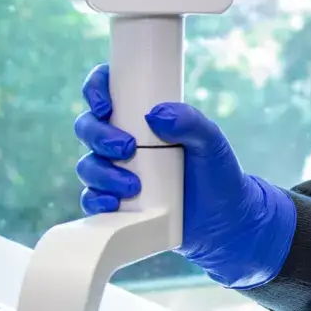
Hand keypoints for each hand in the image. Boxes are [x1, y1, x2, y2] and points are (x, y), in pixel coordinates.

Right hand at [73, 64, 296, 289]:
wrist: (223, 220)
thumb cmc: (217, 172)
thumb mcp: (211, 142)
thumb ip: (190, 121)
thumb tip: (155, 115)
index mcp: (142, 118)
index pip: (108, 90)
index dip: (95, 89)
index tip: (105, 106)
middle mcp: (123, 141)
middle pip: (88, 128)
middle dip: (99, 136)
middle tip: (127, 148)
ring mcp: (116, 172)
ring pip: (87, 165)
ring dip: (102, 173)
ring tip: (133, 185)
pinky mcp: (115, 202)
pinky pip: (90, 199)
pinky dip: (96, 200)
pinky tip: (113, 203)